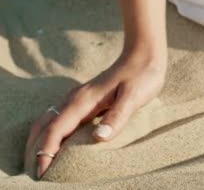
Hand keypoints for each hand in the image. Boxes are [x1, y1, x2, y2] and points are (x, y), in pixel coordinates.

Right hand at [24, 48, 165, 179]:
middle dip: (35, 150)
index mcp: (83, 101)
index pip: (55, 130)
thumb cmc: (142, 75)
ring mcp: (78, 99)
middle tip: (37, 173)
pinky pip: (59, 119)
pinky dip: (50, 134)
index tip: (42, 172)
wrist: (144, 54)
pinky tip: (57, 145)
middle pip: (43, 126)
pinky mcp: (85, 100)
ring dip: (39, 142)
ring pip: (48, 121)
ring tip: (41, 163)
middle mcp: (75, 99)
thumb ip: (117, 116)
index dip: (45, 152)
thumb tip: (100, 137)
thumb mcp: (134, 97)